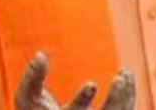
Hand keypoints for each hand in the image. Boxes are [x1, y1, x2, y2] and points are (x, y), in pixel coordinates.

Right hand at [15, 52, 135, 109]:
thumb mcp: (27, 98)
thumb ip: (32, 77)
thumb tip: (40, 54)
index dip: (82, 101)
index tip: (92, 84)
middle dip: (115, 100)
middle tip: (119, 78)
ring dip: (126, 96)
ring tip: (125, 73)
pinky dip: (128, 98)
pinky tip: (127, 79)